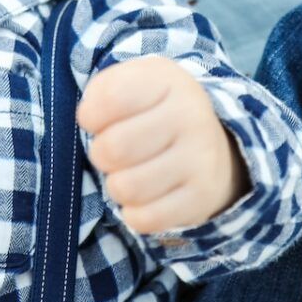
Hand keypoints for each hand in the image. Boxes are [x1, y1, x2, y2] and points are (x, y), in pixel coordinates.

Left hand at [76, 56, 249, 235]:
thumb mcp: (134, 82)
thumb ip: (103, 90)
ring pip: (126, 188)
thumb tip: (89, 118)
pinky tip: (145, 197)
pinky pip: (144, 219)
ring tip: (131, 173)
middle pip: (113, 148)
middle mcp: (191, 116)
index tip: (100, 120)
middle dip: (102, 155)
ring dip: (117, 185)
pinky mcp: (201, 197)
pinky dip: (134, 213)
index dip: (91, 115)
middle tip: (116, 151)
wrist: (212, 144)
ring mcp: (200, 159)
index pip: (109, 99)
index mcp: (169, 82)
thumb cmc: (155, 112)